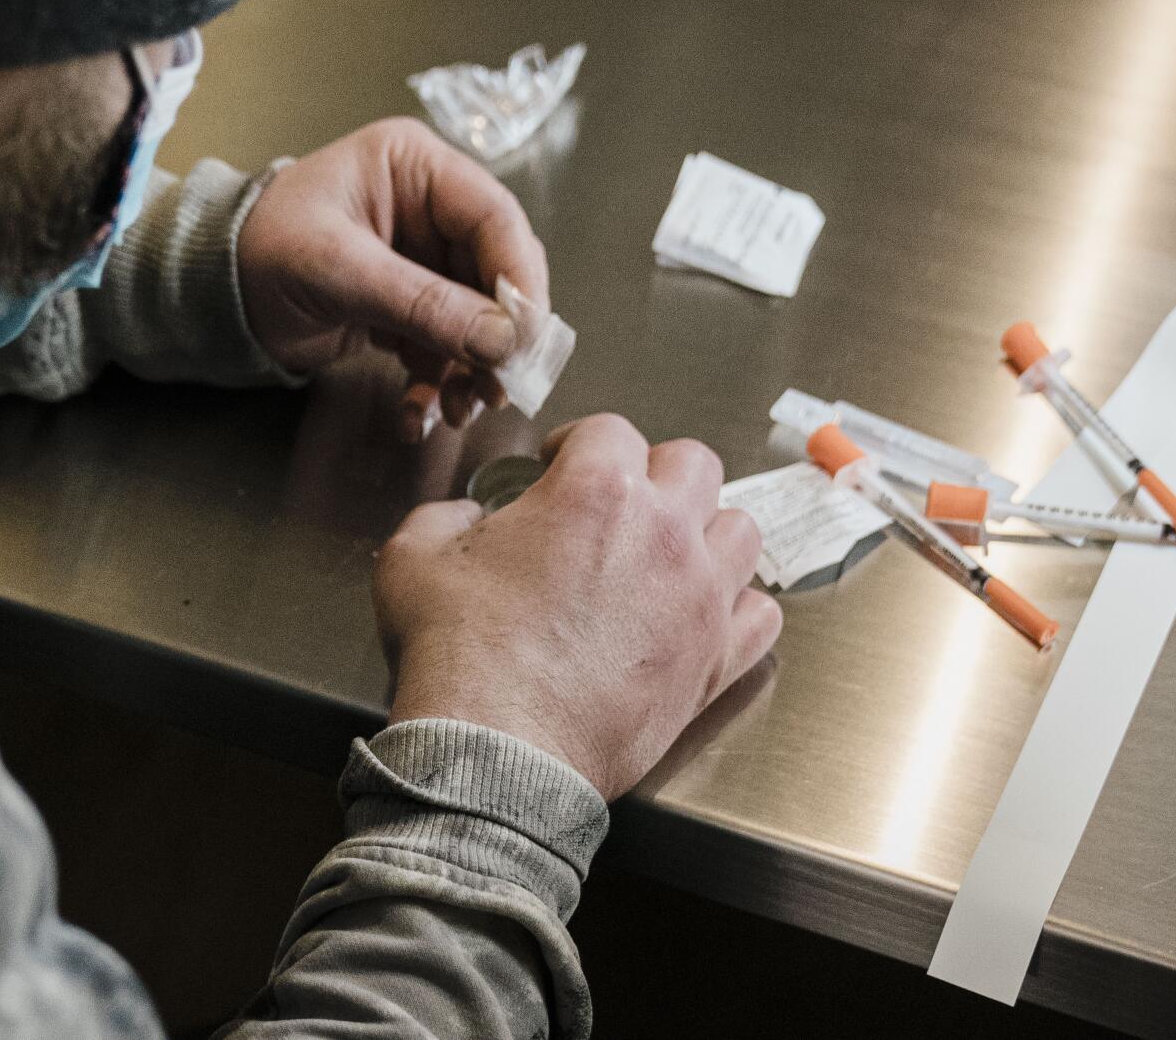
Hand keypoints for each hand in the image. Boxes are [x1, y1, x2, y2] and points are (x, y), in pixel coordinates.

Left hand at [236, 118, 547, 433]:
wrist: (211, 295)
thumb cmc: (259, 251)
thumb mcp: (341, 271)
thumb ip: (424, 304)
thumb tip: (501, 340)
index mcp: (415, 168)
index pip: (494, 217)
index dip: (519, 278)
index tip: (527, 336)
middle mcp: (428, 208)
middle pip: (496, 272)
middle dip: (499, 335)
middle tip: (503, 384)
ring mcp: (422, 259)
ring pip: (478, 317)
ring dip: (473, 368)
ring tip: (461, 407)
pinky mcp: (409, 304)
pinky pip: (445, 345)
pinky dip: (440, 382)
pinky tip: (422, 412)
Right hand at [373, 415, 780, 799]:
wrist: (496, 746)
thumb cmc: (458, 652)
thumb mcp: (414, 560)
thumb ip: (443, 517)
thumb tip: (463, 517)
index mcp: (595, 490)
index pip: (609, 430)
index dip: (579, 442)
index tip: (560, 465)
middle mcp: (662, 530)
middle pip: (693, 463)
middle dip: (654, 473)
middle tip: (622, 502)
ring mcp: (699, 594)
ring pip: (741, 529)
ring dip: (707, 532)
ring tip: (671, 554)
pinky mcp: (716, 658)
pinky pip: (761, 614)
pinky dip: (739, 609)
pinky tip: (705, 615)